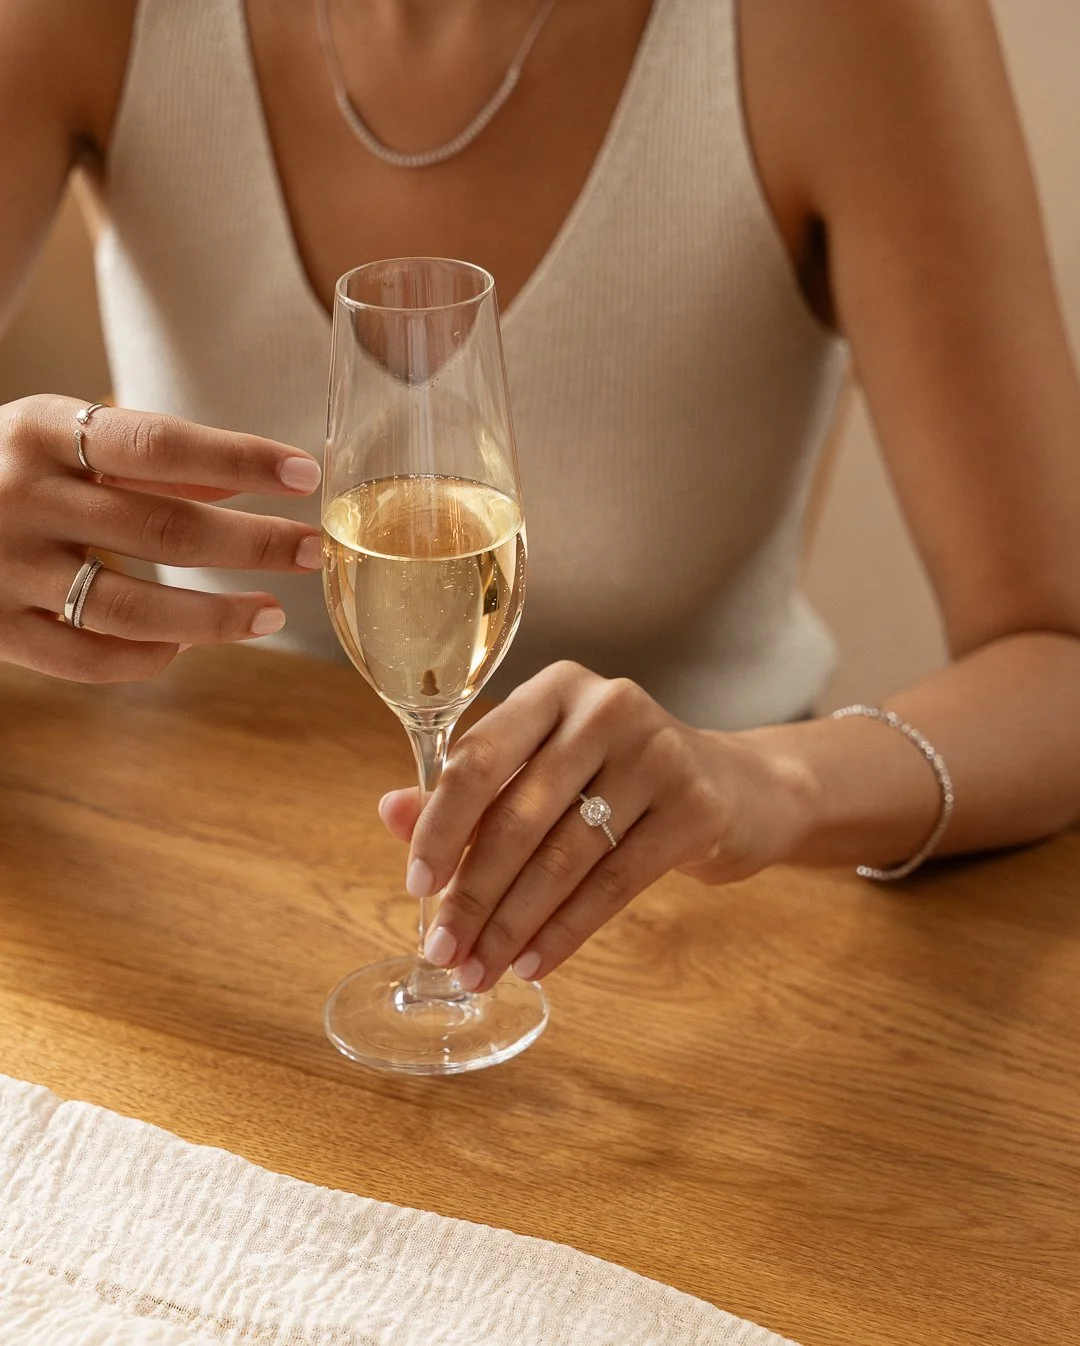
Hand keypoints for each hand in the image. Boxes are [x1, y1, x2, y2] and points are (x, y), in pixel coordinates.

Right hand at [0, 394, 323, 681]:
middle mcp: (22, 497)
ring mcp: (4, 569)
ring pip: (132, 607)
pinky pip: (88, 658)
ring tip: (270, 613)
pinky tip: (183, 644)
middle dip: (253, 544)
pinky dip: (147, 656)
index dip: (239, 459)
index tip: (305, 474)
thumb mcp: (60, 438)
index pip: (159, 443)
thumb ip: (147, 459)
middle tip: (313, 550)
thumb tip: (241, 482)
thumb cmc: (0, 467)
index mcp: (42, 432)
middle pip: (162, 528)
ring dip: (216, 615)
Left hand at [379, 661, 811, 988]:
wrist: (739, 787)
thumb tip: (388, 811)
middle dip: (473, 894)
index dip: (440, 827)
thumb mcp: (546, 770)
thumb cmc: (620, 779)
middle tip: (444, 951)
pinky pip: (614, 883)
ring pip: (563, 857)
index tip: (415, 887)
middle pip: (519, 815)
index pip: (478, 758)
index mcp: (555, 689)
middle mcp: (606, 707)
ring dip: (513, 925)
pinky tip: (536, 963)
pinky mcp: (696, 806)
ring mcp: (657, 753)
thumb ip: (470, 790)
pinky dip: (567, 931)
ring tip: (482, 969)